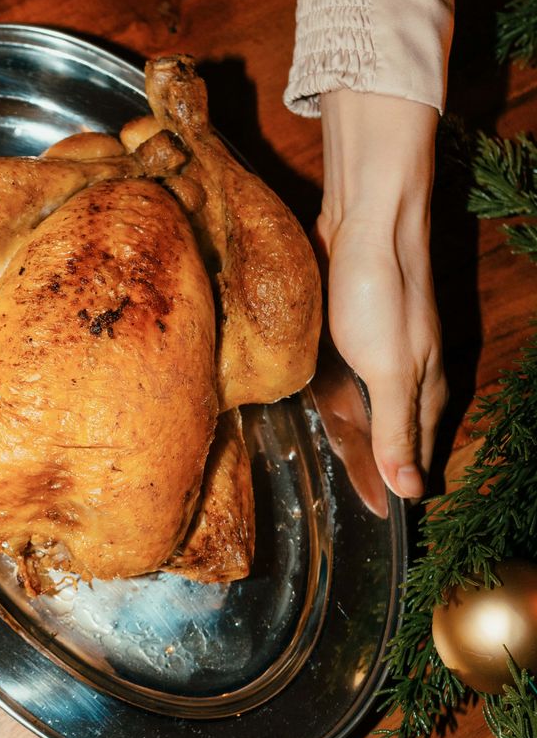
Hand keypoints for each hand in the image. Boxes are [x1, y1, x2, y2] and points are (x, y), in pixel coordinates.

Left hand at [316, 90, 446, 500]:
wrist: (365, 218)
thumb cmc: (379, 293)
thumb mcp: (388, 370)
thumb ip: (396, 429)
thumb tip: (412, 491)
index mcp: (422, 391)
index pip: (414, 455)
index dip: (397, 485)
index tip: (378, 519)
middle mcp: (406, 375)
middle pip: (391, 434)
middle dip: (376, 465)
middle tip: (355, 502)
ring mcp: (379, 351)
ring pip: (366, 406)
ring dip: (353, 434)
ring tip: (333, 466)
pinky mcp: (352, 330)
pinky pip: (343, 378)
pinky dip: (334, 398)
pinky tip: (315, 406)